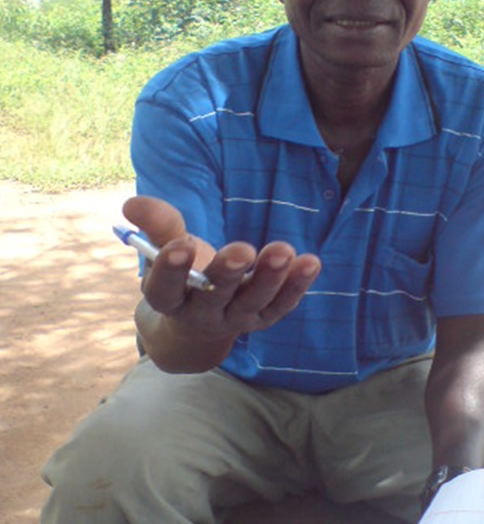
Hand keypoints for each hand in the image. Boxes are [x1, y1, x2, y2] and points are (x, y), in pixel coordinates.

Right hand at [122, 196, 321, 357]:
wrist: (200, 318)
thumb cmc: (183, 272)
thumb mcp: (167, 248)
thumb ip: (158, 226)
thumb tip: (133, 204)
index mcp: (168, 299)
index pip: (164, 289)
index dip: (171, 269)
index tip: (181, 245)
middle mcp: (201, 314)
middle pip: (214, 296)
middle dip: (228, 273)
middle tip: (242, 250)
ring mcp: (235, 319)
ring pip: (253, 302)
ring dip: (270, 278)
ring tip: (284, 250)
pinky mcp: (264, 318)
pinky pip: (281, 305)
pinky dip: (296, 286)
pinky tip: (311, 262)